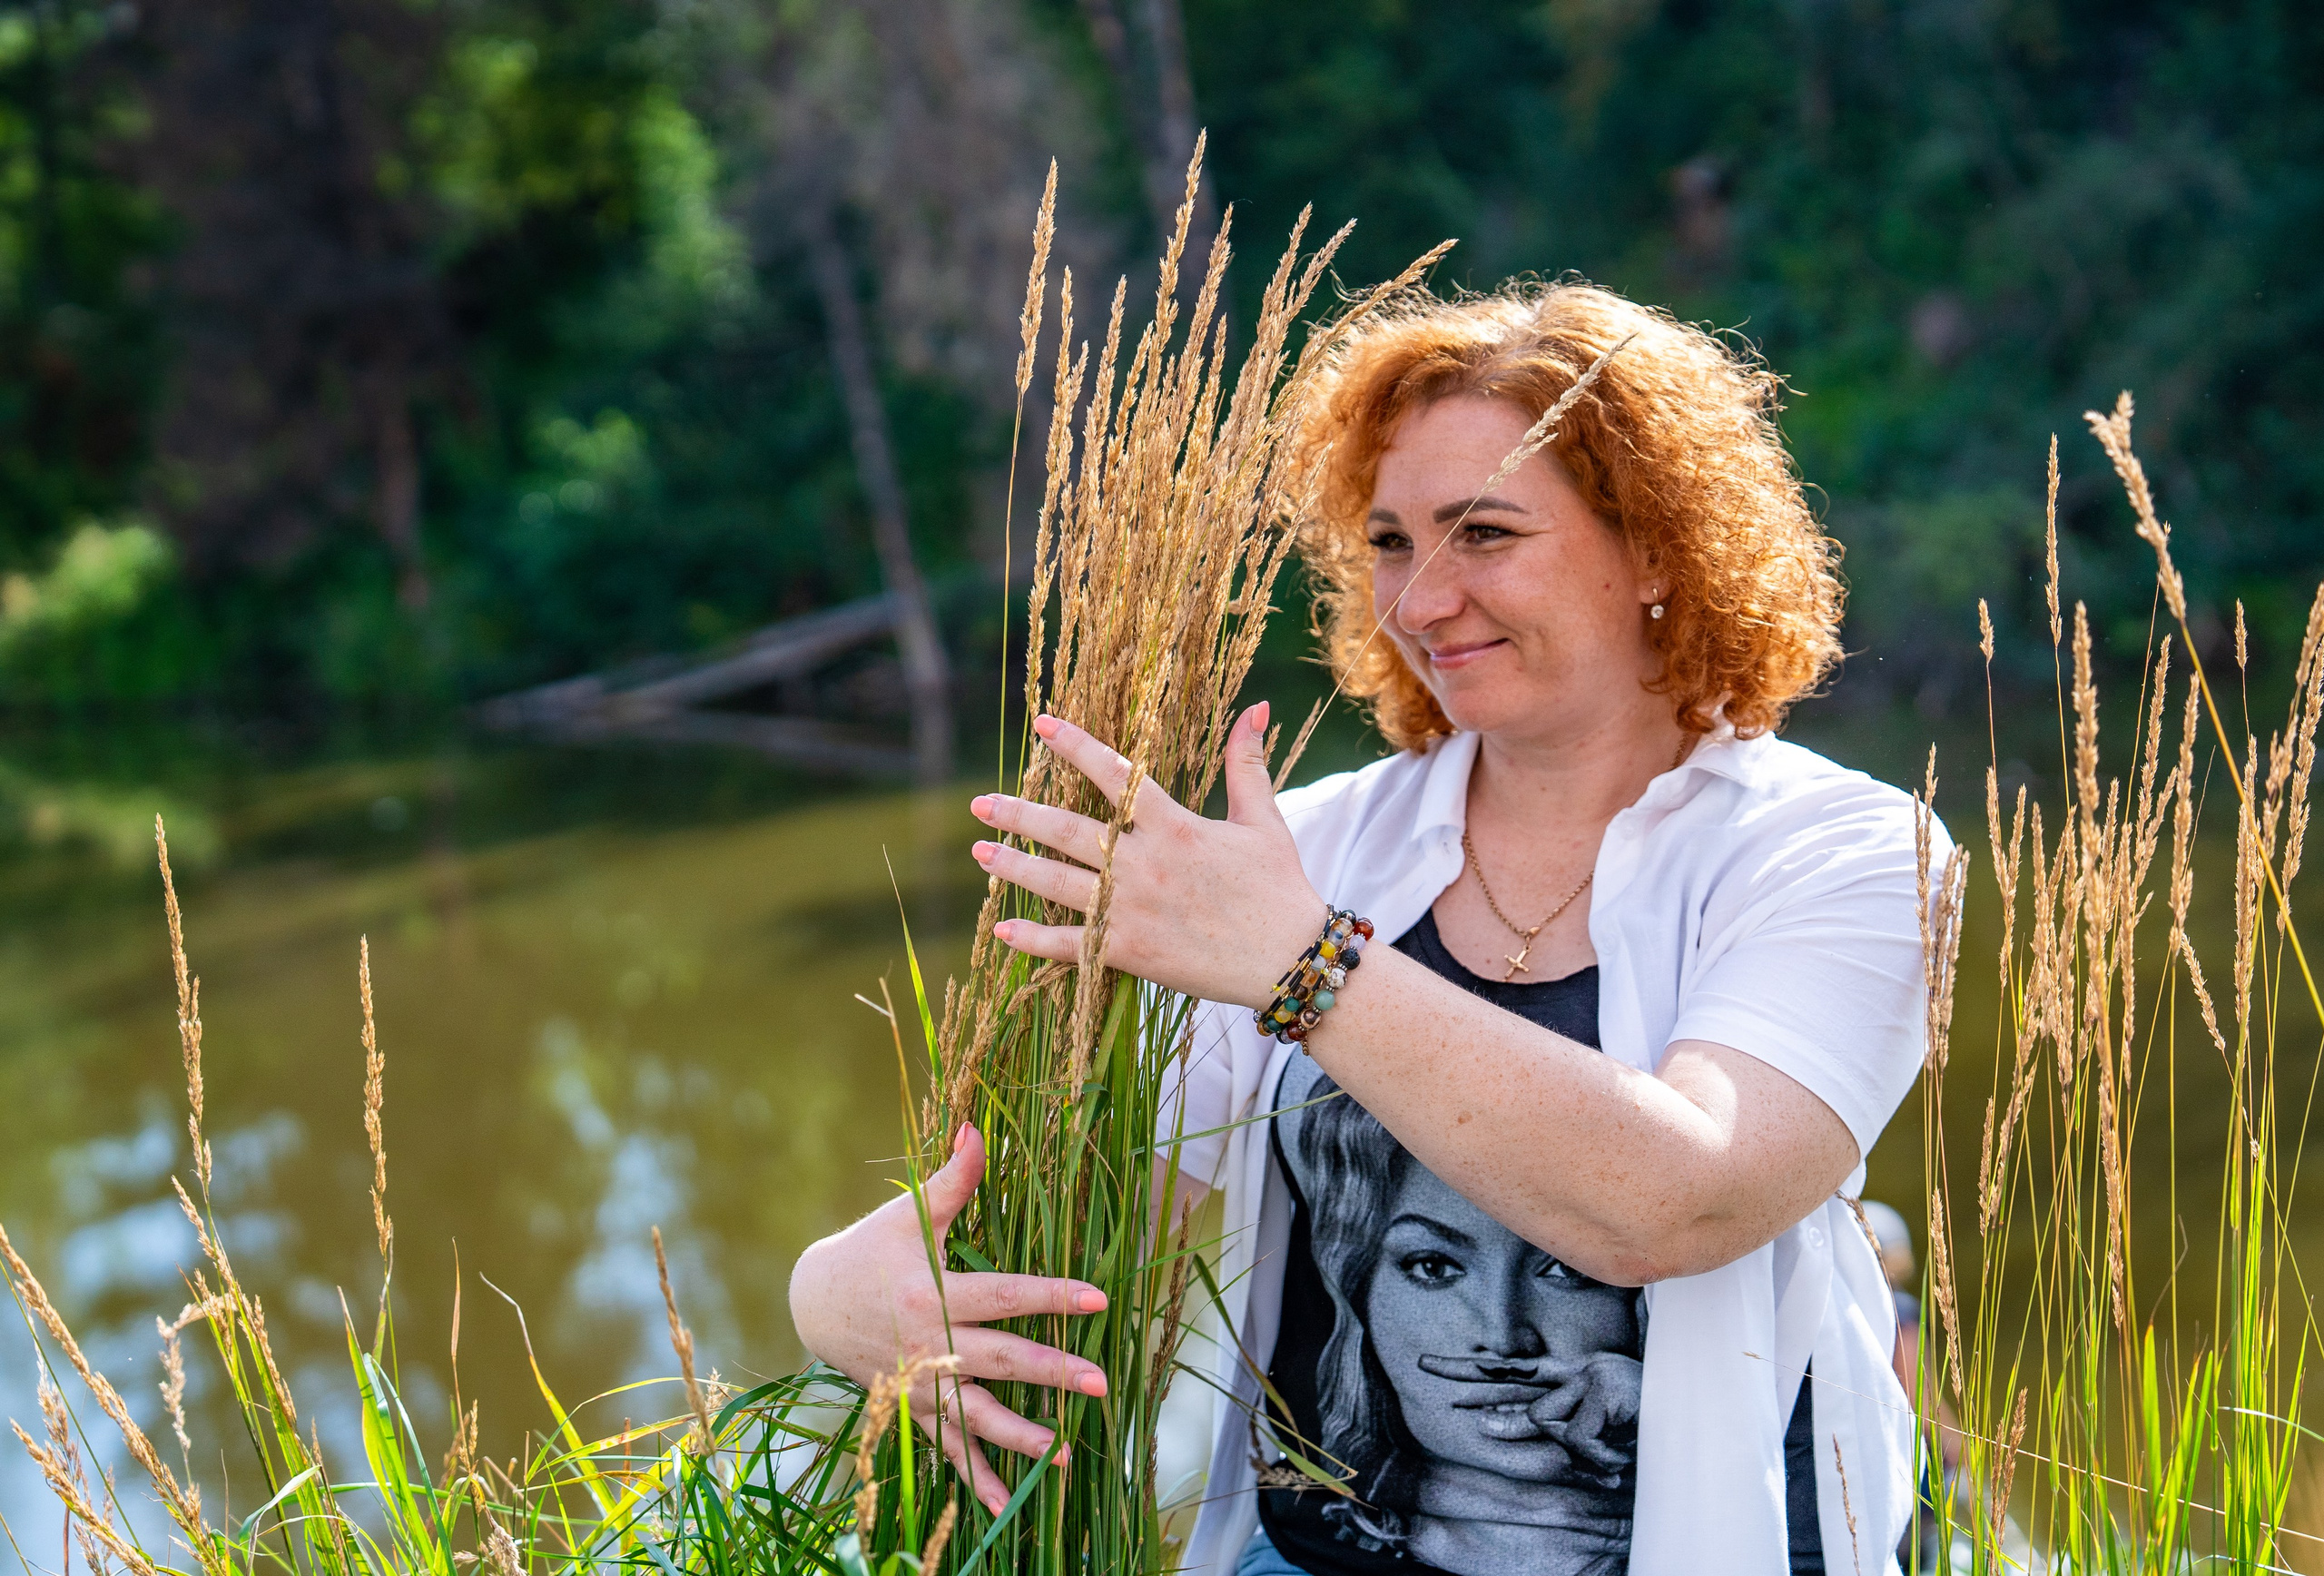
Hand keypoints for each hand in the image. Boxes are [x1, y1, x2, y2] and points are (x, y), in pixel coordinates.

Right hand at [787, 1124, 1108, 1514]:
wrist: (813, 1303)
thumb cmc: (870, 1250)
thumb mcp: (907, 1214)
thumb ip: (952, 1178)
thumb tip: (979, 1127)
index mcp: (933, 1294)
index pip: (1003, 1296)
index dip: (1050, 1295)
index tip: (1096, 1297)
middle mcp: (929, 1346)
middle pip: (999, 1362)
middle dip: (1050, 1374)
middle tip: (1098, 1385)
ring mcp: (921, 1385)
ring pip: (974, 1418)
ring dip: (1018, 1438)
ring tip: (1063, 1453)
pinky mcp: (914, 1410)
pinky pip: (947, 1450)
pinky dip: (976, 1481)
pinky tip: (1008, 1509)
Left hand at [969, 704, 1326, 1007]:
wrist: (1291, 960)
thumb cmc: (1279, 887)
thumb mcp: (1264, 820)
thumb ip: (1247, 764)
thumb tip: (1258, 706)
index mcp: (1175, 826)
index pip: (1115, 776)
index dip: (1076, 746)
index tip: (1041, 724)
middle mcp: (1144, 866)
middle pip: (1068, 832)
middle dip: (1019, 815)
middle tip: (979, 802)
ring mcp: (1132, 911)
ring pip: (1058, 885)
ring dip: (1014, 868)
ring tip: (979, 851)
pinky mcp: (1131, 953)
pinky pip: (1071, 946)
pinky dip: (1033, 941)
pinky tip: (1002, 930)